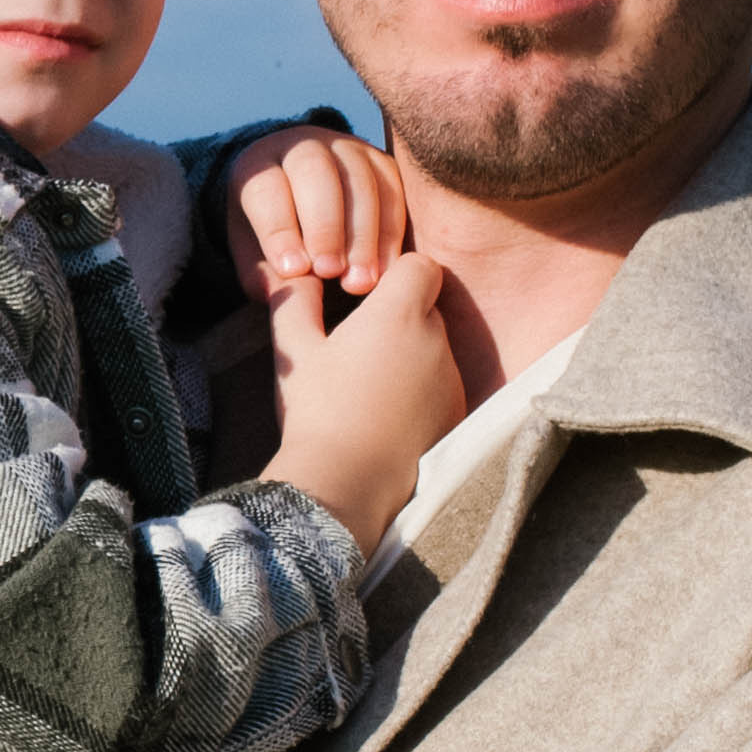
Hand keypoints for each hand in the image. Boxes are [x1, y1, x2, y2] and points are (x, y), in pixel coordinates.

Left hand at [224, 126, 407, 301]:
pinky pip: (392, 191)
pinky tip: (388, 270)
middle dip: (325, 226)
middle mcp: (301, 147)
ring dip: (363, 235)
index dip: (280, 230)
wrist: (300, 206)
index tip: (294, 271)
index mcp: (256, 164)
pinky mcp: (380, 163)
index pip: (265, 190)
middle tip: (330, 272)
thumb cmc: (273, 239)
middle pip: (315, 173)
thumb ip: (263, 275)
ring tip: (361, 281)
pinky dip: (391, 233)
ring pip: (360, 181)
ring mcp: (345, 150)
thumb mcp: (253, 256)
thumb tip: (286, 296)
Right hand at [261, 252, 465, 558]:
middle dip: (399, 317)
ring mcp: (451, 379)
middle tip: (358, 346)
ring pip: (434, 349)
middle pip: (426, 308)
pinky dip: (420, 392)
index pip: (420, 266)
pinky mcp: (457, 414)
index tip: (367, 295)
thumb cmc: (317, 413)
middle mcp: (434, 340)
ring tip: (368, 389)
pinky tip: (385, 417)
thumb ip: (295, 301)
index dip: (396, 274)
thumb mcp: (294, 352)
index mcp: (397, 314)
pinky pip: (441, 386)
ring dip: (409, 357)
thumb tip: (297, 275)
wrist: (347, 485)